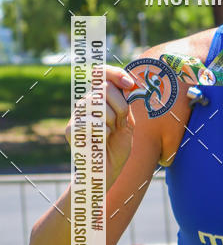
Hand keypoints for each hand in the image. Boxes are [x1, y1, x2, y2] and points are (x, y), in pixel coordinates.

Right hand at [65, 65, 136, 184]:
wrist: (106, 171)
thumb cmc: (116, 148)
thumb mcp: (127, 123)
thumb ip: (126, 103)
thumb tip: (129, 84)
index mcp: (99, 99)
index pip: (101, 74)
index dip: (116, 74)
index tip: (130, 84)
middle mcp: (86, 103)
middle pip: (105, 88)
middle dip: (121, 106)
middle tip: (119, 124)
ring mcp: (77, 115)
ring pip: (99, 103)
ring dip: (113, 120)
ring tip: (109, 133)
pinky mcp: (71, 129)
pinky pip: (94, 121)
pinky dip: (103, 132)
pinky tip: (100, 140)